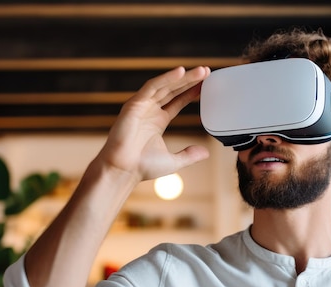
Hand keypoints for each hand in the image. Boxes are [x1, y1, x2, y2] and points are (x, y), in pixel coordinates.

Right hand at [97, 66, 210, 182]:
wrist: (124, 170)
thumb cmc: (142, 166)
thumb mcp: (173, 161)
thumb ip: (189, 155)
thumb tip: (206, 152)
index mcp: (158, 120)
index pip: (177, 101)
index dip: (190, 92)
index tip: (204, 84)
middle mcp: (150, 110)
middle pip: (173, 90)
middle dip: (190, 80)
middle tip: (206, 71)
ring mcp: (142, 106)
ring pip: (165, 85)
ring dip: (183, 77)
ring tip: (201, 71)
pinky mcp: (134, 104)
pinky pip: (152, 87)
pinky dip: (166, 78)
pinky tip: (181, 72)